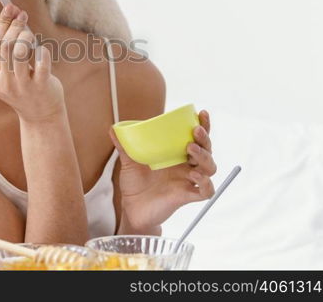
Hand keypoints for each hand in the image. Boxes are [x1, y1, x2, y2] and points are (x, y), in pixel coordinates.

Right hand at [0, 4, 64, 121]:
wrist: (40, 115)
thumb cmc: (25, 85)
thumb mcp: (9, 70)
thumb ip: (8, 46)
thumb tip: (12, 12)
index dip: (3, 24)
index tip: (12, 8)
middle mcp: (3, 83)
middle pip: (5, 46)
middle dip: (15, 27)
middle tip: (24, 16)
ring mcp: (20, 86)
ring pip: (19, 52)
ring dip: (26, 36)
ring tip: (31, 35)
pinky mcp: (39, 88)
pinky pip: (41, 64)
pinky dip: (42, 52)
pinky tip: (43, 51)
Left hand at [110, 110, 216, 232]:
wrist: (131, 208)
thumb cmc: (134, 183)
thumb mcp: (128, 162)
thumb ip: (123, 145)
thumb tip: (113, 128)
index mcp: (176, 154)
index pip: (195, 138)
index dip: (203, 125)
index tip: (201, 113)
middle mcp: (185, 166)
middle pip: (206, 150)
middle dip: (204, 139)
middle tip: (195, 131)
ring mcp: (187, 181)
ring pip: (209, 168)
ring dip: (204, 157)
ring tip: (190, 149)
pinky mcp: (186, 196)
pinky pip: (206, 191)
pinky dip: (206, 183)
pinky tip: (196, 176)